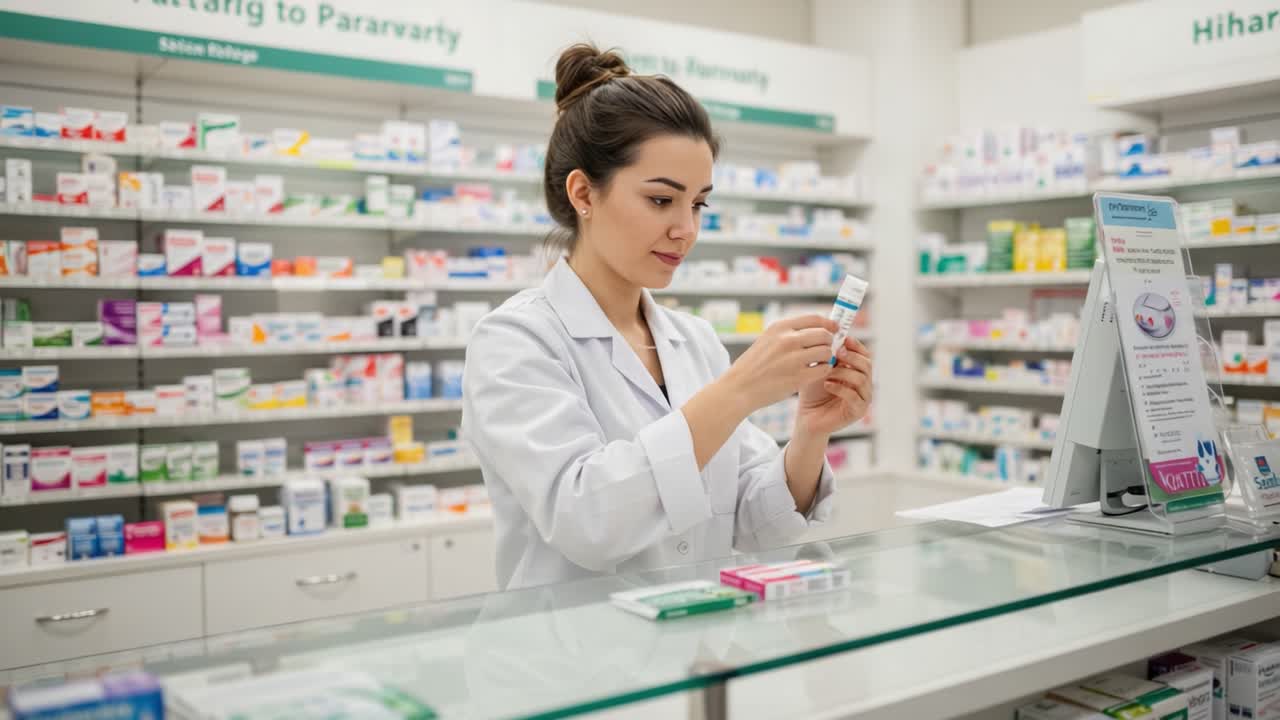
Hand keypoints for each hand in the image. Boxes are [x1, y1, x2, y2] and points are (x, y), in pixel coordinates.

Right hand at [720, 315, 835, 412]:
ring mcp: (793, 358)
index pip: (815, 319)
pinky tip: (814, 374)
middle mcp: (787, 340)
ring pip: (826, 352)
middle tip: (825, 350)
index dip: (829, 323)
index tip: (835, 329)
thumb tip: (819, 329)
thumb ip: (790, 333)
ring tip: (818, 363)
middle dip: (828, 343)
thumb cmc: (754, 365)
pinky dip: (823, 371)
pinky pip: (824, 369)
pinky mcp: (798, 377)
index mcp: (780, 327)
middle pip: (824, 335)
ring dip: (826, 358)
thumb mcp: (767, 340)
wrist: (739, 387)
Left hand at [795, 336, 871, 436]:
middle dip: (851, 357)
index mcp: (857, 373)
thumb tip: (832, 337)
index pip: (864, 355)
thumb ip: (826, 356)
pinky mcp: (858, 412)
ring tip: (826, 373)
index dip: (856, 346)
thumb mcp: (819, 369)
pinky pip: (854, 396)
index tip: (843, 338)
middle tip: (837, 353)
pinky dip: (840, 388)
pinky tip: (827, 385)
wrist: (807, 417)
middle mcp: (864, 385)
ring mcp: (863, 399)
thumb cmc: (813, 393)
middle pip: (867, 365)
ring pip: (861, 379)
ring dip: (842, 372)